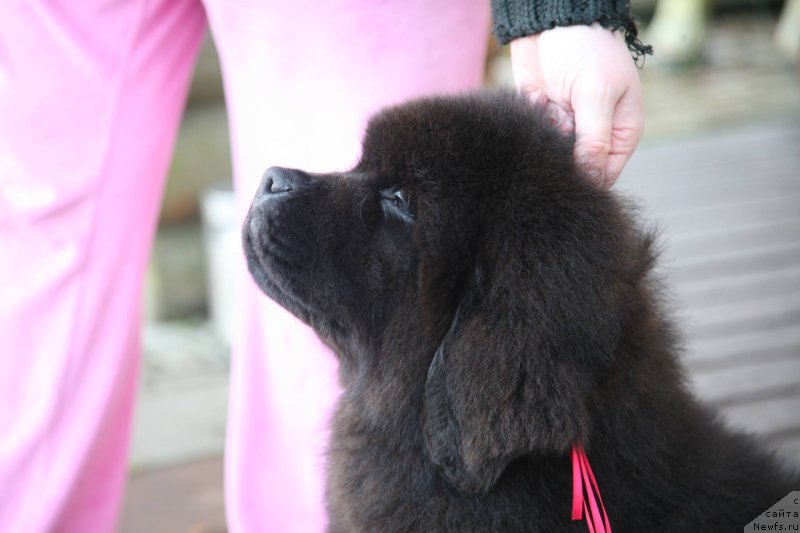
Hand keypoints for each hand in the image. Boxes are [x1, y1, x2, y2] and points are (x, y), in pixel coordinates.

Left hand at [510, 23, 643, 187]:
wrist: (549, 20)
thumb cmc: (585, 49)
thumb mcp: (596, 93)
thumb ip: (595, 139)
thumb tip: (592, 179)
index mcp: (621, 131)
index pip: (605, 173)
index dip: (587, 177)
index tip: (570, 165)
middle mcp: (594, 133)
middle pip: (576, 167)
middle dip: (563, 152)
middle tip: (562, 122)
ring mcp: (567, 126)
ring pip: (553, 153)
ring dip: (548, 134)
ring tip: (554, 102)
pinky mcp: (543, 118)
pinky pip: (535, 136)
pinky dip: (534, 119)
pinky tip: (540, 95)